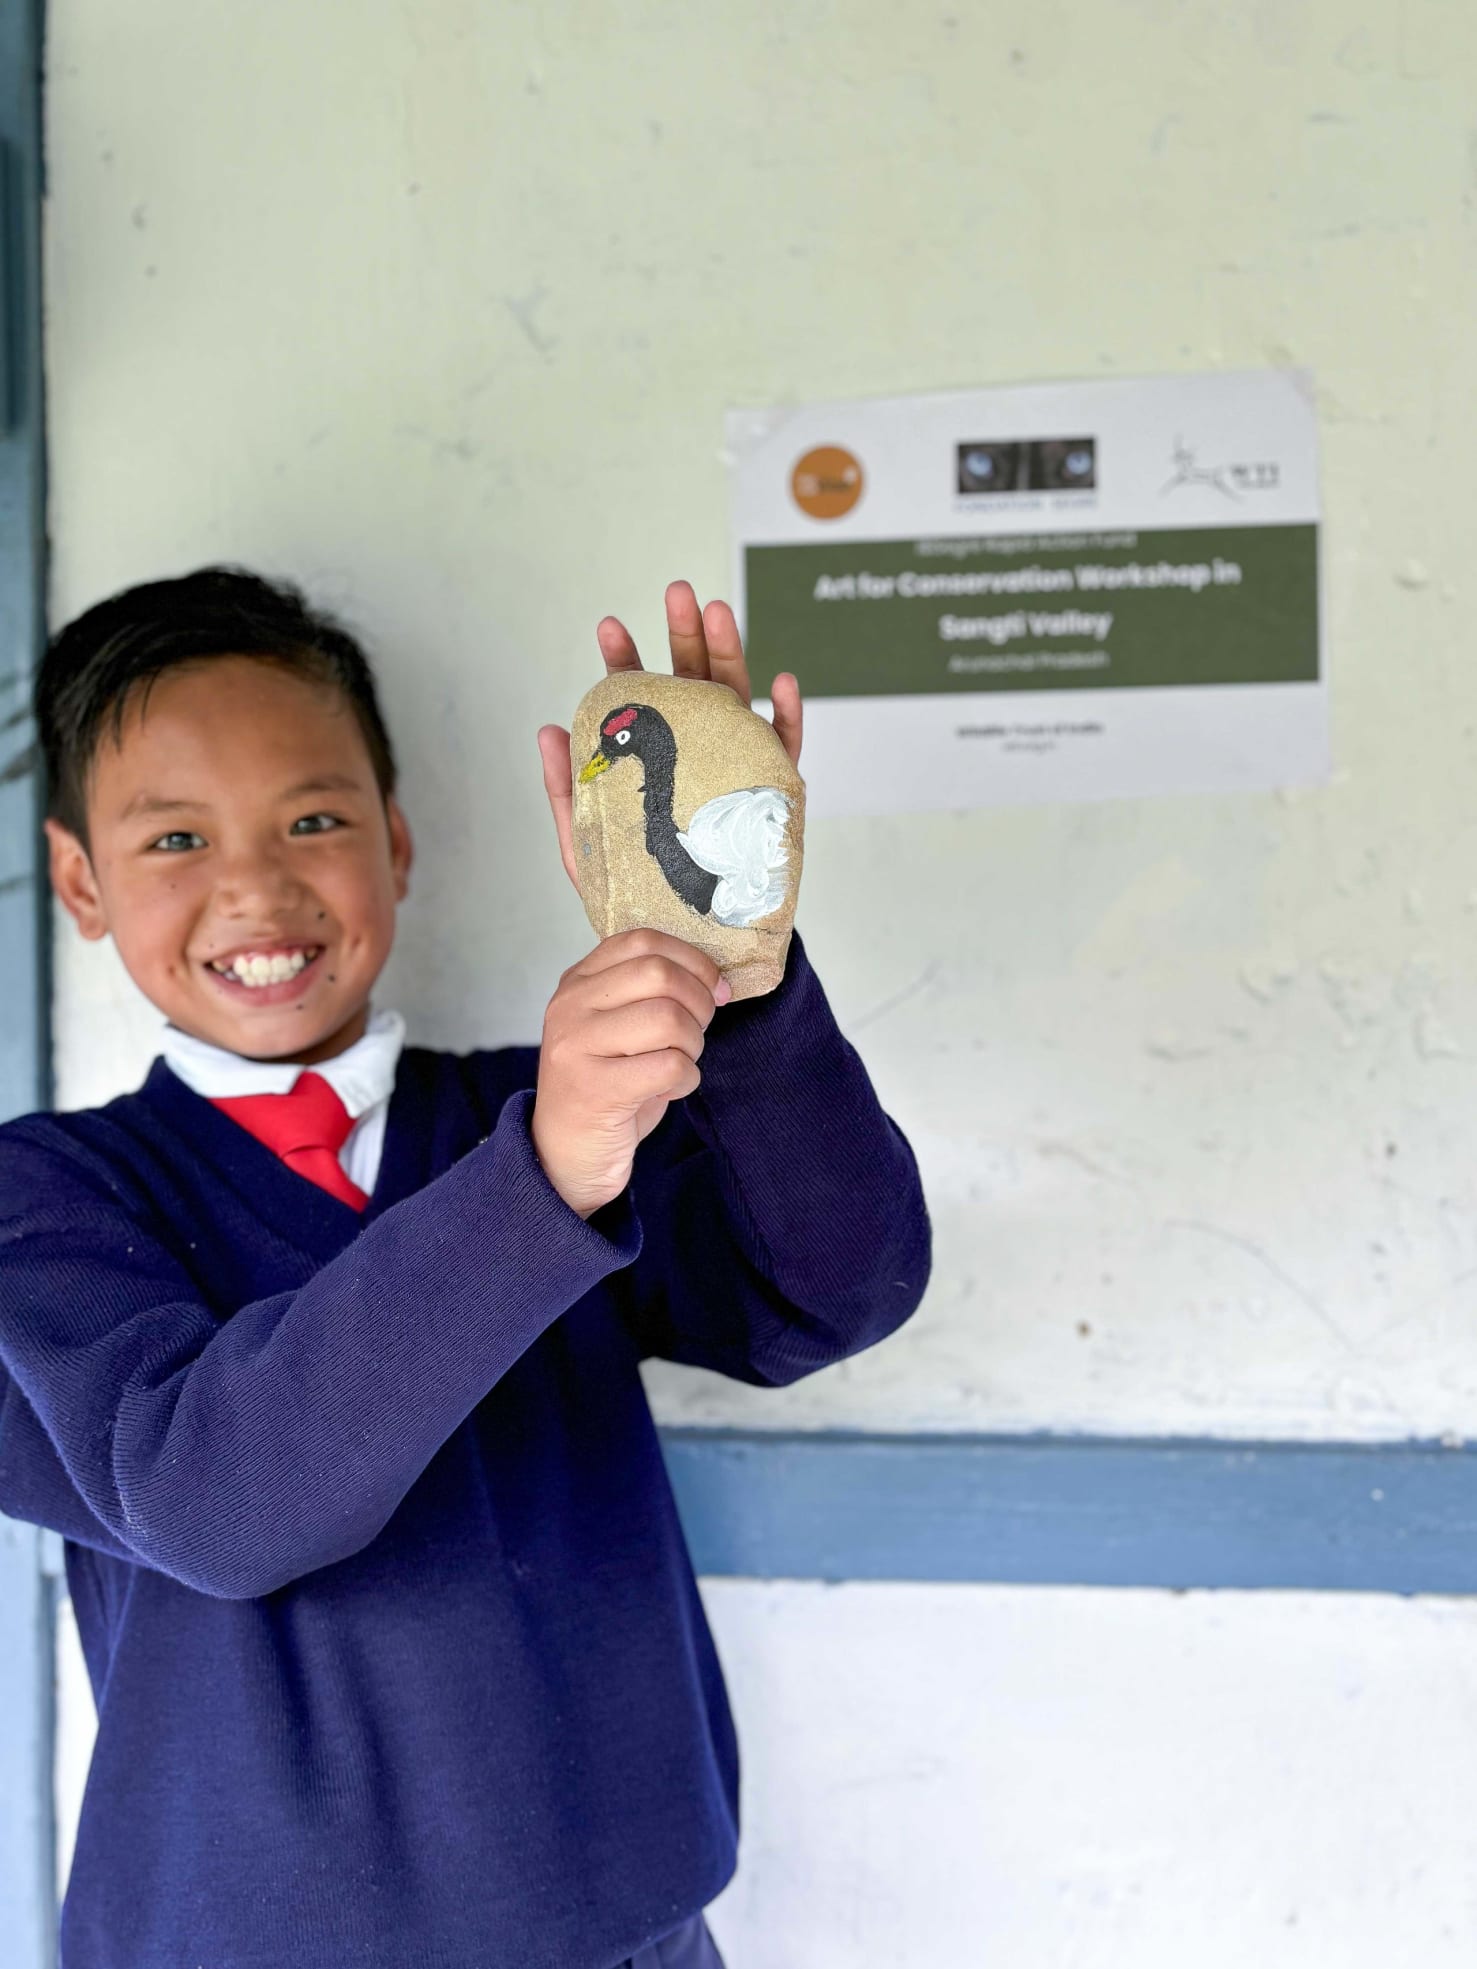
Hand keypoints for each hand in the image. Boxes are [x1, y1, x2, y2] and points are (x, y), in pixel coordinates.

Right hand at [530, 928, 731, 1218]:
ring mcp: (577, 1046)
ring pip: (667, 1019)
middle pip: (659, 974)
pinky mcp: (594, 1089)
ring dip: (693, 1044)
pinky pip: (669, 1067)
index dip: (692, 959)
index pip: (642, 940)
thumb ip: (647, 992)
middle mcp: (570, 1006)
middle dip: (698, 1002)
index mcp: (577, 982)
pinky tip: (671, 1088)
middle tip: (697, 1030)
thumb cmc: (605, 1085)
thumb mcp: (617, 1026)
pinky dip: (686, 1079)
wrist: (563, 1153)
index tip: (714, 987)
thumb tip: (714, 976)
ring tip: (679, 1062)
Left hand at [536, 579, 803, 889]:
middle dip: (684, 635)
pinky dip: (789, 717)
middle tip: (676, 593)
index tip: (609, 629)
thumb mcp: (586, 847)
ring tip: (719, 614)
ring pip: (738, 701)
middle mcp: (697, 752)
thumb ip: (568, 792)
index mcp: (653, 758)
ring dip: (731, 654)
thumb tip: (547, 730)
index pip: (639, 699)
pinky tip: (783, 684)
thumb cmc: (636, 898)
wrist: (686, 950)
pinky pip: (787, 751)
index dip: (625, 662)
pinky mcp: (774, 798)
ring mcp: (737, 770)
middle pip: (692, 682)